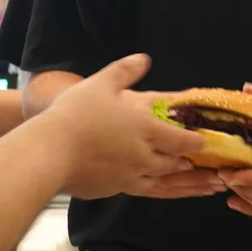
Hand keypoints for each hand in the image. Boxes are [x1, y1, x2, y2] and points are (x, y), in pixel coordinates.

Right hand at [44, 55, 226, 199]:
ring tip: (188, 182)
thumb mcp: (102, 83)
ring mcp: (127, 178)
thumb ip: (126, 71)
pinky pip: (138, 192)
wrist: (47, 152)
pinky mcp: (110, 191)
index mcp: (146, 130)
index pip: (181, 139)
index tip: (204, 141)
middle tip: (199, 164)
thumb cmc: (76, 115)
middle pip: (173, 164)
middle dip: (187, 164)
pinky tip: (148, 188)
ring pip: (160, 184)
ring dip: (178, 183)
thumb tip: (144, 59)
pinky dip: (151, 190)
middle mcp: (143, 157)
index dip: (195, 141)